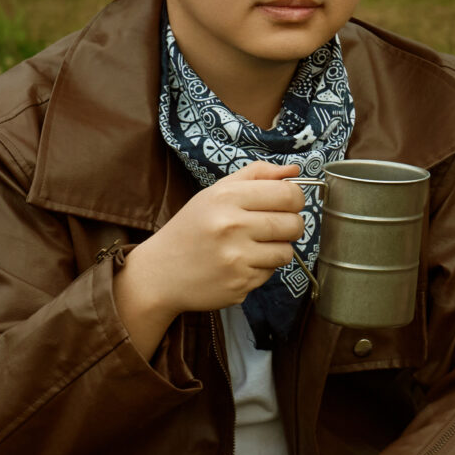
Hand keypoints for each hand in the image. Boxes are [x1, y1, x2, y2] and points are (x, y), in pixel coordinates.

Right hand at [114, 161, 305, 355]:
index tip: (288, 204)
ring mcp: (235, 258)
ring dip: (277, 250)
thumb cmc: (193, 228)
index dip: (295, 199)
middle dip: (291, 225)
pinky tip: (239, 265)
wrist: (159, 273)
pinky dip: (261, 269)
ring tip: (253, 247)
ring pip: (286, 251)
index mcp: (227, 198)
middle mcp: (231, 226)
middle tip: (274, 227)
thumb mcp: (216, 193)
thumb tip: (295, 170)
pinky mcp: (239, 284)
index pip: (288, 194)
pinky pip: (270, 273)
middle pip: (294, 223)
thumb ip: (256, 175)